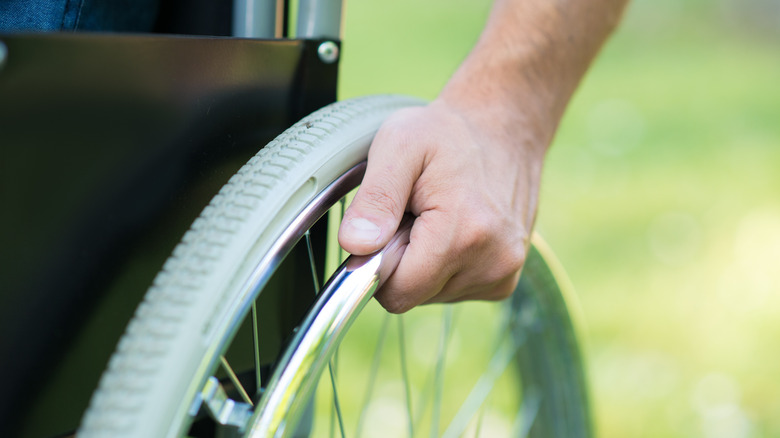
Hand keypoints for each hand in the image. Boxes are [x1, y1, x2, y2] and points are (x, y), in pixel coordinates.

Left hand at [337, 99, 545, 312]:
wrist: (502, 126)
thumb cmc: (446, 134)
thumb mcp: (399, 146)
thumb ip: (375, 199)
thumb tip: (355, 246)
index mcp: (463, 234)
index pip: (396, 292)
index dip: (379, 261)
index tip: (392, 221)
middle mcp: (492, 262)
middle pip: (413, 295)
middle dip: (402, 259)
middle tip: (416, 212)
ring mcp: (503, 273)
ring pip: (431, 294)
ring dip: (424, 261)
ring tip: (438, 215)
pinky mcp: (505, 278)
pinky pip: (454, 290)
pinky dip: (445, 265)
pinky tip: (457, 227)